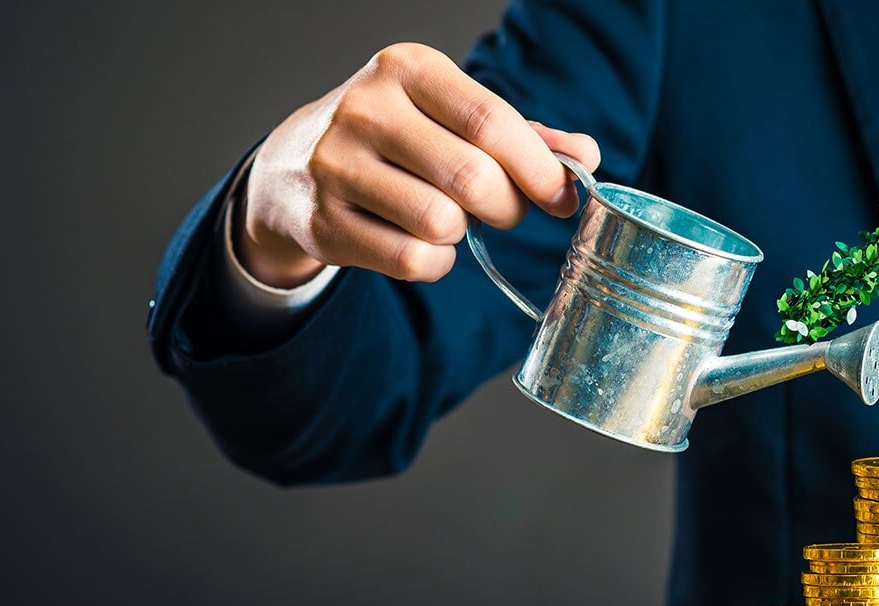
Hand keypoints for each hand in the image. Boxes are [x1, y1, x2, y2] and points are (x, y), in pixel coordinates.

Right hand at [237, 43, 600, 286]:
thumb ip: (524, 136)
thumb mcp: (452, 116)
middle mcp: (365, 109)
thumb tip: (586, 157)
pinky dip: (433, 262)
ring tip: (446, 217)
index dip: (541, 169)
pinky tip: (419, 242)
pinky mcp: (323, 222)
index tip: (564, 197)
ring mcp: (337, 166)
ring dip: (462, 234)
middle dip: (508, 208)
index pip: (492, 122)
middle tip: (505, 211)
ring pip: (442, 223)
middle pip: (473, 179)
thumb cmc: (397, 138)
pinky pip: (412, 260)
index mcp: (406, 68)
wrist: (292, 166)